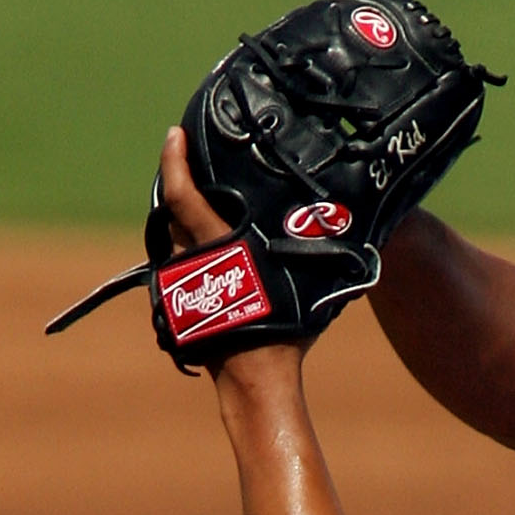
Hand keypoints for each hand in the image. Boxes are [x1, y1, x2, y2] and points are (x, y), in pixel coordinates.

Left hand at [157, 127, 305, 394]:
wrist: (255, 380)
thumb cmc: (283, 332)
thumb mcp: (300, 283)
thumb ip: (304, 252)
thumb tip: (343, 223)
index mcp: (216, 245)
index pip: (181, 194)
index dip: (174, 160)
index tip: (174, 134)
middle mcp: (191, 259)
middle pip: (171, 212)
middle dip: (178, 186)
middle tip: (196, 163)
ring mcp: (181, 283)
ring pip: (173, 240)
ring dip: (184, 222)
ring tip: (208, 205)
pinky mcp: (180, 303)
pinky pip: (181, 264)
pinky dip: (191, 252)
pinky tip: (210, 249)